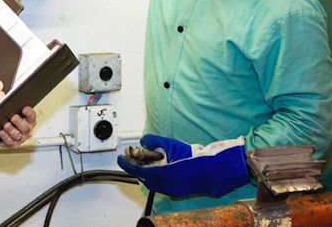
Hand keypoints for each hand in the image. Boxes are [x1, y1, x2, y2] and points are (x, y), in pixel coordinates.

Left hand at [0, 106, 36, 148]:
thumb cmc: (7, 113)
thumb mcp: (11, 106)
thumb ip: (12, 102)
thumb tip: (8, 99)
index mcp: (30, 120)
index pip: (32, 116)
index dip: (29, 113)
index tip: (24, 108)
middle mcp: (27, 130)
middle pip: (25, 128)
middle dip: (19, 122)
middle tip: (13, 117)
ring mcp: (20, 138)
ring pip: (17, 135)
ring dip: (11, 130)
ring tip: (6, 124)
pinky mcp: (12, 144)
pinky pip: (10, 142)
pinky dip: (5, 137)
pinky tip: (1, 131)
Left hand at [117, 134, 249, 196]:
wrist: (213, 169)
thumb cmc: (193, 156)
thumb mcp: (171, 144)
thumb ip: (154, 141)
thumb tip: (143, 140)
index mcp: (161, 174)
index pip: (137, 170)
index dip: (126, 163)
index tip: (119, 158)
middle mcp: (164, 185)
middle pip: (143, 177)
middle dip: (136, 166)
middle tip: (131, 157)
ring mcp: (170, 190)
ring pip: (151, 181)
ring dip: (146, 171)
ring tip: (144, 161)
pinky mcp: (176, 191)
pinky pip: (160, 184)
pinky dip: (155, 176)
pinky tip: (158, 167)